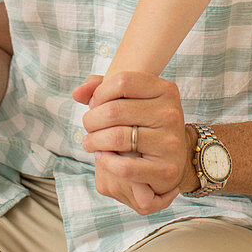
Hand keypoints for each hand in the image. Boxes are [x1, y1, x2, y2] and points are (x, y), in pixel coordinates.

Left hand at [73, 72, 187, 215]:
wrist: (173, 158)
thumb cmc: (145, 124)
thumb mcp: (132, 99)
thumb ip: (102, 88)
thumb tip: (77, 92)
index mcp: (165, 90)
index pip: (122, 81)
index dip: (100, 93)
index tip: (95, 104)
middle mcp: (170, 113)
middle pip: (114, 110)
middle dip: (92, 119)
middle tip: (88, 126)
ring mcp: (171, 142)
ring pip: (116, 137)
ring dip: (94, 141)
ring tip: (90, 142)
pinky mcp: (166, 170)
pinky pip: (125, 167)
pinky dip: (106, 162)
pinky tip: (102, 157)